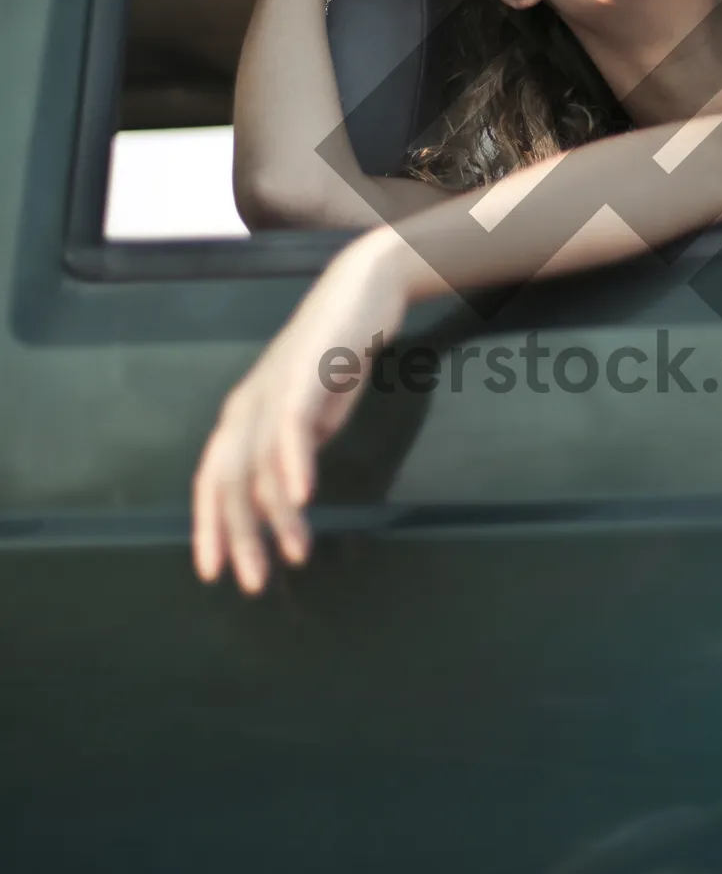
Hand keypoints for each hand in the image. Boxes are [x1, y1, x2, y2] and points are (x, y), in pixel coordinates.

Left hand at [192, 227, 410, 593]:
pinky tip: (302, 498)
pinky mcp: (304, 375)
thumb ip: (294, 450)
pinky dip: (294, 464)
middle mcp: (247, 404)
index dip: (209, 526)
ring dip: (275, 515)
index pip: (212, 478)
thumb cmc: (335, 355)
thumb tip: (286, 496)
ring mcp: (273, 389)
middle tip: (253, 581)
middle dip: (238, 535)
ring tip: (295, 554)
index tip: (214, 572)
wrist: (360, 292)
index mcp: (243, 414)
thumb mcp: (311, 414)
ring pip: (262, 462)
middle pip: (229, 479)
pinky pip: (292, 427)